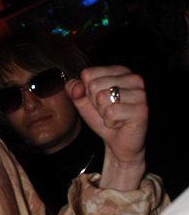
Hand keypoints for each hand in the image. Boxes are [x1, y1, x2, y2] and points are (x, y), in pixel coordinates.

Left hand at [67, 66, 146, 189]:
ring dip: (103, 114)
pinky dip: (110, 123)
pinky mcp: (141, 110)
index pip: (88, 74)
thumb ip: (74, 90)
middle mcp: (133, 78)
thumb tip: (75, 86)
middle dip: (95, 104)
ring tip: (115, 117)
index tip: (100, 102)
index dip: (88, 93)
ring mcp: (140, 93)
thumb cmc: (103, 119)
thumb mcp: (84, 102)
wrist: (118, 143)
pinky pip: (110, 112)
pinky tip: (120, 124)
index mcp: (120, 71)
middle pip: (94, 85)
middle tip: (108, 111)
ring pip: (102, 98)